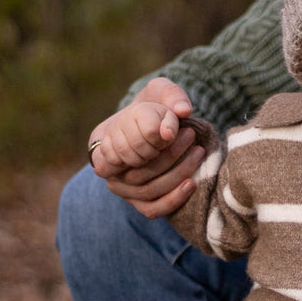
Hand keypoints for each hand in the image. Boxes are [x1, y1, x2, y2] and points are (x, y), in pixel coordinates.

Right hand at [88, 78, 203, 217]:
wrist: (163, 131)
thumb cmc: (157, 107)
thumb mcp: (161, 91)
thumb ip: (170, 94)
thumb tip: (182, 111)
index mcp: (102, 139)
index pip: (119, 147)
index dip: (146, 139)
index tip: (171, 128)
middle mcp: (108, 167)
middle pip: (136, 170)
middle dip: (168, 154)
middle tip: (191, 135)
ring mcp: (123, 188)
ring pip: (147, 189)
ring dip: (177, 172)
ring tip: (199, 152)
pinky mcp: (140, 204)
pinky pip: (153, 209)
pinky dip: (173, 198)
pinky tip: (192, 182)